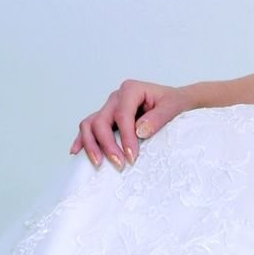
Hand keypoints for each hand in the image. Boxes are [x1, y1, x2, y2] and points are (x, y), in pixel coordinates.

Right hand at [69, 78, 188, 169]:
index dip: (125, 138)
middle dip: (108, 145)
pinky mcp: (106, 118)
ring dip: (91, 144)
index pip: (122, 115)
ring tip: (98, 163)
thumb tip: (139, 132)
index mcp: (131, 90)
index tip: (133, 157)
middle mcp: (116, 97)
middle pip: (101, 121)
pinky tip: (76, 152)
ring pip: (89, 124)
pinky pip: (89, 128)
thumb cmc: (175, 102)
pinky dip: (82, 140)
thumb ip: (158, 117)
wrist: (176, 101)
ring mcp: (109, 108)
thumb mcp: (174, 106)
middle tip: (120, 164)